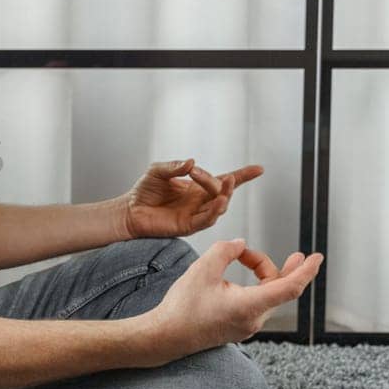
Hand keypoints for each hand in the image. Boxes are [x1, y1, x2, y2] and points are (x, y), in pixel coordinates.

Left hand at [121, 158, 263, 238]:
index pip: (224, 180)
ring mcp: (196, 214)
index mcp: (197, 187)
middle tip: (204, 174)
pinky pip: (206, 220)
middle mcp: (200, 201)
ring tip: (225, 185)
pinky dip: (215, 211)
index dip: (243, 175)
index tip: (259, 169)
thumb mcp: (158, 171)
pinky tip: (219, 202)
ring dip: (224, 195)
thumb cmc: (144, 191)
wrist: (129, 210)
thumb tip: (192, 163)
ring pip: (218, 207)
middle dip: (220, 182)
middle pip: (222, 191)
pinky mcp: (188, 226)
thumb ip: (174, 166)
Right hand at [148, 239, 322, 360]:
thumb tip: (240, 245)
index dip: (306, 271)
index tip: (317, 258)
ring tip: (244, 257)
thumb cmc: (182, 307)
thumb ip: (226, 250)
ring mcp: (246, 326)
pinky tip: (240, 278)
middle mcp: (253, 319)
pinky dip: (255, 288)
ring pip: (267, 296)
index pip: (290, 287)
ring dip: (263, 275)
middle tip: (298, 255)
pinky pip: (256, 304)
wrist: (166, 336)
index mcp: (249, 306)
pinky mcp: (238, 328)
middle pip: (278, 288)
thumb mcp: (202, 269)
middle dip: (280, 268)